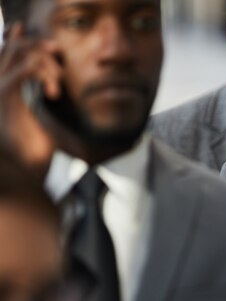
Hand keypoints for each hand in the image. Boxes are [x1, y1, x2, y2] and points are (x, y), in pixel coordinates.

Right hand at [0, 24, 60, 171]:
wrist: (23, 172)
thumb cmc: (32, 153)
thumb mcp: (38, 121)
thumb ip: (38, 99)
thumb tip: (49, 87)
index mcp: (3, 88)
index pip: (6, 52)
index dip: (22, 40)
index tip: (48, 46)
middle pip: (14, 47)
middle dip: (40, 46)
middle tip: (58, 53)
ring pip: (22, 54)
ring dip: (46, 63)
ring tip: (56, 87)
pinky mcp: (6, 97)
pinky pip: (25, 69)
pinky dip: (44, 74)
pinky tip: (52, 94)